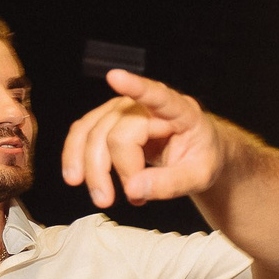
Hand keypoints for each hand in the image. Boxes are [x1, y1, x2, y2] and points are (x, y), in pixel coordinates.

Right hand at [61, 69, 226, 206]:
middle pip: (115, 134)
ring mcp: (124, 110)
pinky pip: (82, 135)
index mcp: (181, 111)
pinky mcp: (108, 121)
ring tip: (104, 198)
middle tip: (132, 200)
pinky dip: (77, 159)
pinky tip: (81, 179)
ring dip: (90, 169)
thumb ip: (171, 183)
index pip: (158, 96)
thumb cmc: (202, 158)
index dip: (136, 87)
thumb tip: (133, 189)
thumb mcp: (199, 177)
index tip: (116, 77)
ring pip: (91, 134)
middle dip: (116, 171)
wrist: (199, 154)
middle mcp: (147, 105)